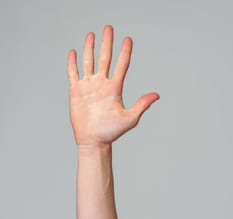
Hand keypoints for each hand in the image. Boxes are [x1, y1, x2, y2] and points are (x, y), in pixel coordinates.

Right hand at [67, 25, 159, 146]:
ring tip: (92, 35)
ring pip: (88, 62)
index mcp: (115, 88)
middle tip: (109, 28)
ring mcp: (88, 86)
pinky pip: (73, 73)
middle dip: (107, 43)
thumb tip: (157, 95)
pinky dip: (72, 63)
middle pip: (105, 58)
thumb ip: (141, 105)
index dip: (125, 52)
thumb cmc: (111, 132)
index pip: (121, 65)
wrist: (93, 140)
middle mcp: (102, 84)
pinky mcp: (76, 91)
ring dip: (90, 48)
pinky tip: (74, 52)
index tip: (128, 39)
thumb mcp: (129, 118)